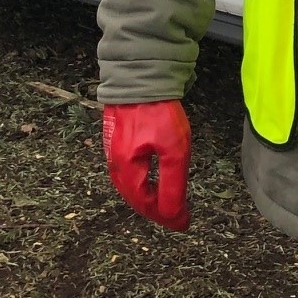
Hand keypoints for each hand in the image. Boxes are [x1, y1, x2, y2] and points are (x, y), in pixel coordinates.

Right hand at [102, 100, 191, 230]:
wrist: (141, 75)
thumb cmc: (158, 112)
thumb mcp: (174, 150)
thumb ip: (172, 185)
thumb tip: (174, 216)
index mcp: (126, 169)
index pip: (145, 204)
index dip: (165, 216)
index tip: (184, 222)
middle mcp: (115, 162)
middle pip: (134, 196)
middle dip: (155, 209)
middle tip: (176, 216)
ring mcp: (113, 148)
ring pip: (129, 183)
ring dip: (147, 196)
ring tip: (165, 201)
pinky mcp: (117, 136)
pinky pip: (128, 167)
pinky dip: (141, 179)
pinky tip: (152, 177)